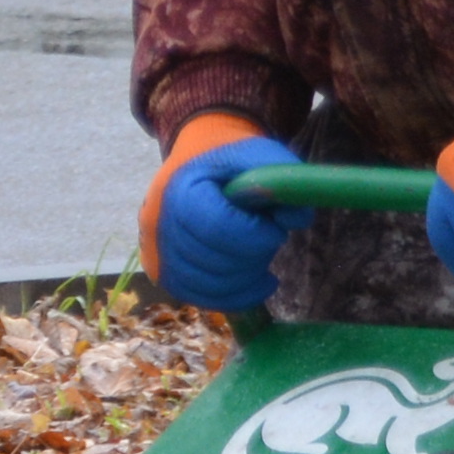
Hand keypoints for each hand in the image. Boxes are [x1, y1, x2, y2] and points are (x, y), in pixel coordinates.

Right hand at [146, 124, 299, 315]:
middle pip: (216, 262)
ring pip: (211, 286)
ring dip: (247, 277)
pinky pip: (200, 297)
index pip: (219, 228)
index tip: (277, 228)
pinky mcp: (161, 272)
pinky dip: (234, 296)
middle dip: (255, 256)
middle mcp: (157, 224)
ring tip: (262, 256)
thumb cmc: (230, 156)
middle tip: (269, 238)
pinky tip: (256, 281)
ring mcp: (155, 252)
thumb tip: (298, 219)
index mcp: (178, 188)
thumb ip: (283, 180)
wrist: (196, 157)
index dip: (257, 236)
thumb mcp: (261, 155)